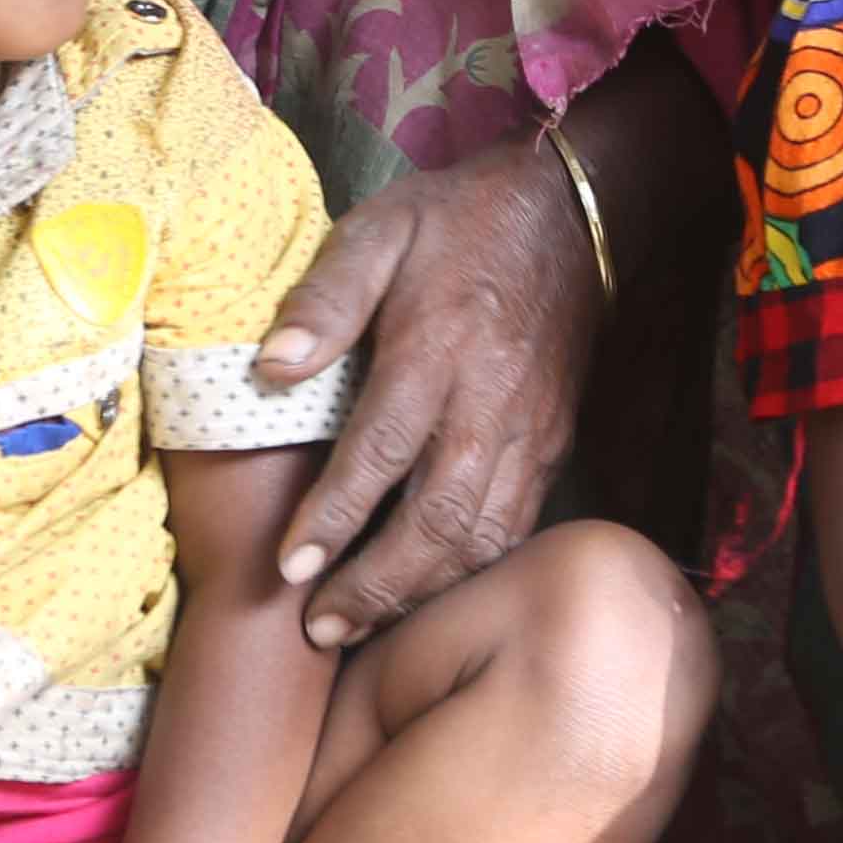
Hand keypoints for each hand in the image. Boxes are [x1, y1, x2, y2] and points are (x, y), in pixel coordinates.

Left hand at [251, 138, 597, 649]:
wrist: (572, 213)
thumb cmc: (458, 221)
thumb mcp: (381, 228)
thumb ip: (326, 297)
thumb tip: (271, 367)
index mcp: (439, 346)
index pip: (382, 450)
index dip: (334, 517)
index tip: (289, 569)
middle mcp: (490, 401)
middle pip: (438, 517)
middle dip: (377, 584)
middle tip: (320, 629)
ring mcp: (531, 428)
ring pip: (483, 535)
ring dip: (423, 591)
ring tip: (364, 627)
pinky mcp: (555, 442)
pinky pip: (517, 525)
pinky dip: (472, 571)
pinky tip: (430, 591)